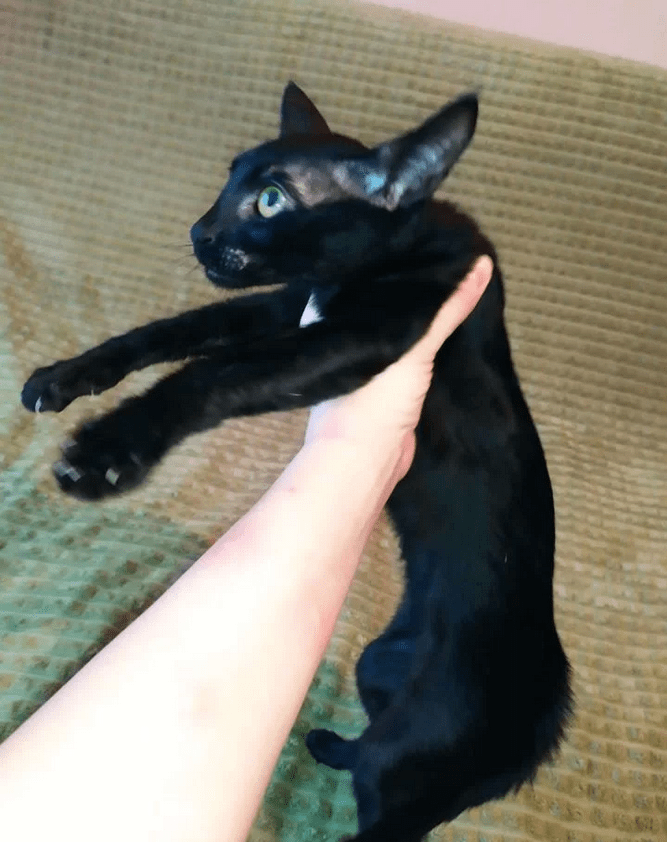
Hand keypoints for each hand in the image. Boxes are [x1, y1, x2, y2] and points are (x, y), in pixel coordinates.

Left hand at [305, 255, 493, 477]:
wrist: (365, 460)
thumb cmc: (372, 397)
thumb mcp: (412, 345)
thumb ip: (445, 307)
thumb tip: (480, 263)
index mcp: (332, 312)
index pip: (361, 269)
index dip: (389, 250)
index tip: (421, 228)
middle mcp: (343, 331)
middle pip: (381, 296)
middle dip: (410, 280)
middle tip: (446, 249)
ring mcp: (364, 357)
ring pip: (396, 324)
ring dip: (421, 311)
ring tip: (454, 277)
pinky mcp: (383, 380)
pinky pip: (407, 349)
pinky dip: (426, 338)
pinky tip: (449, 323)